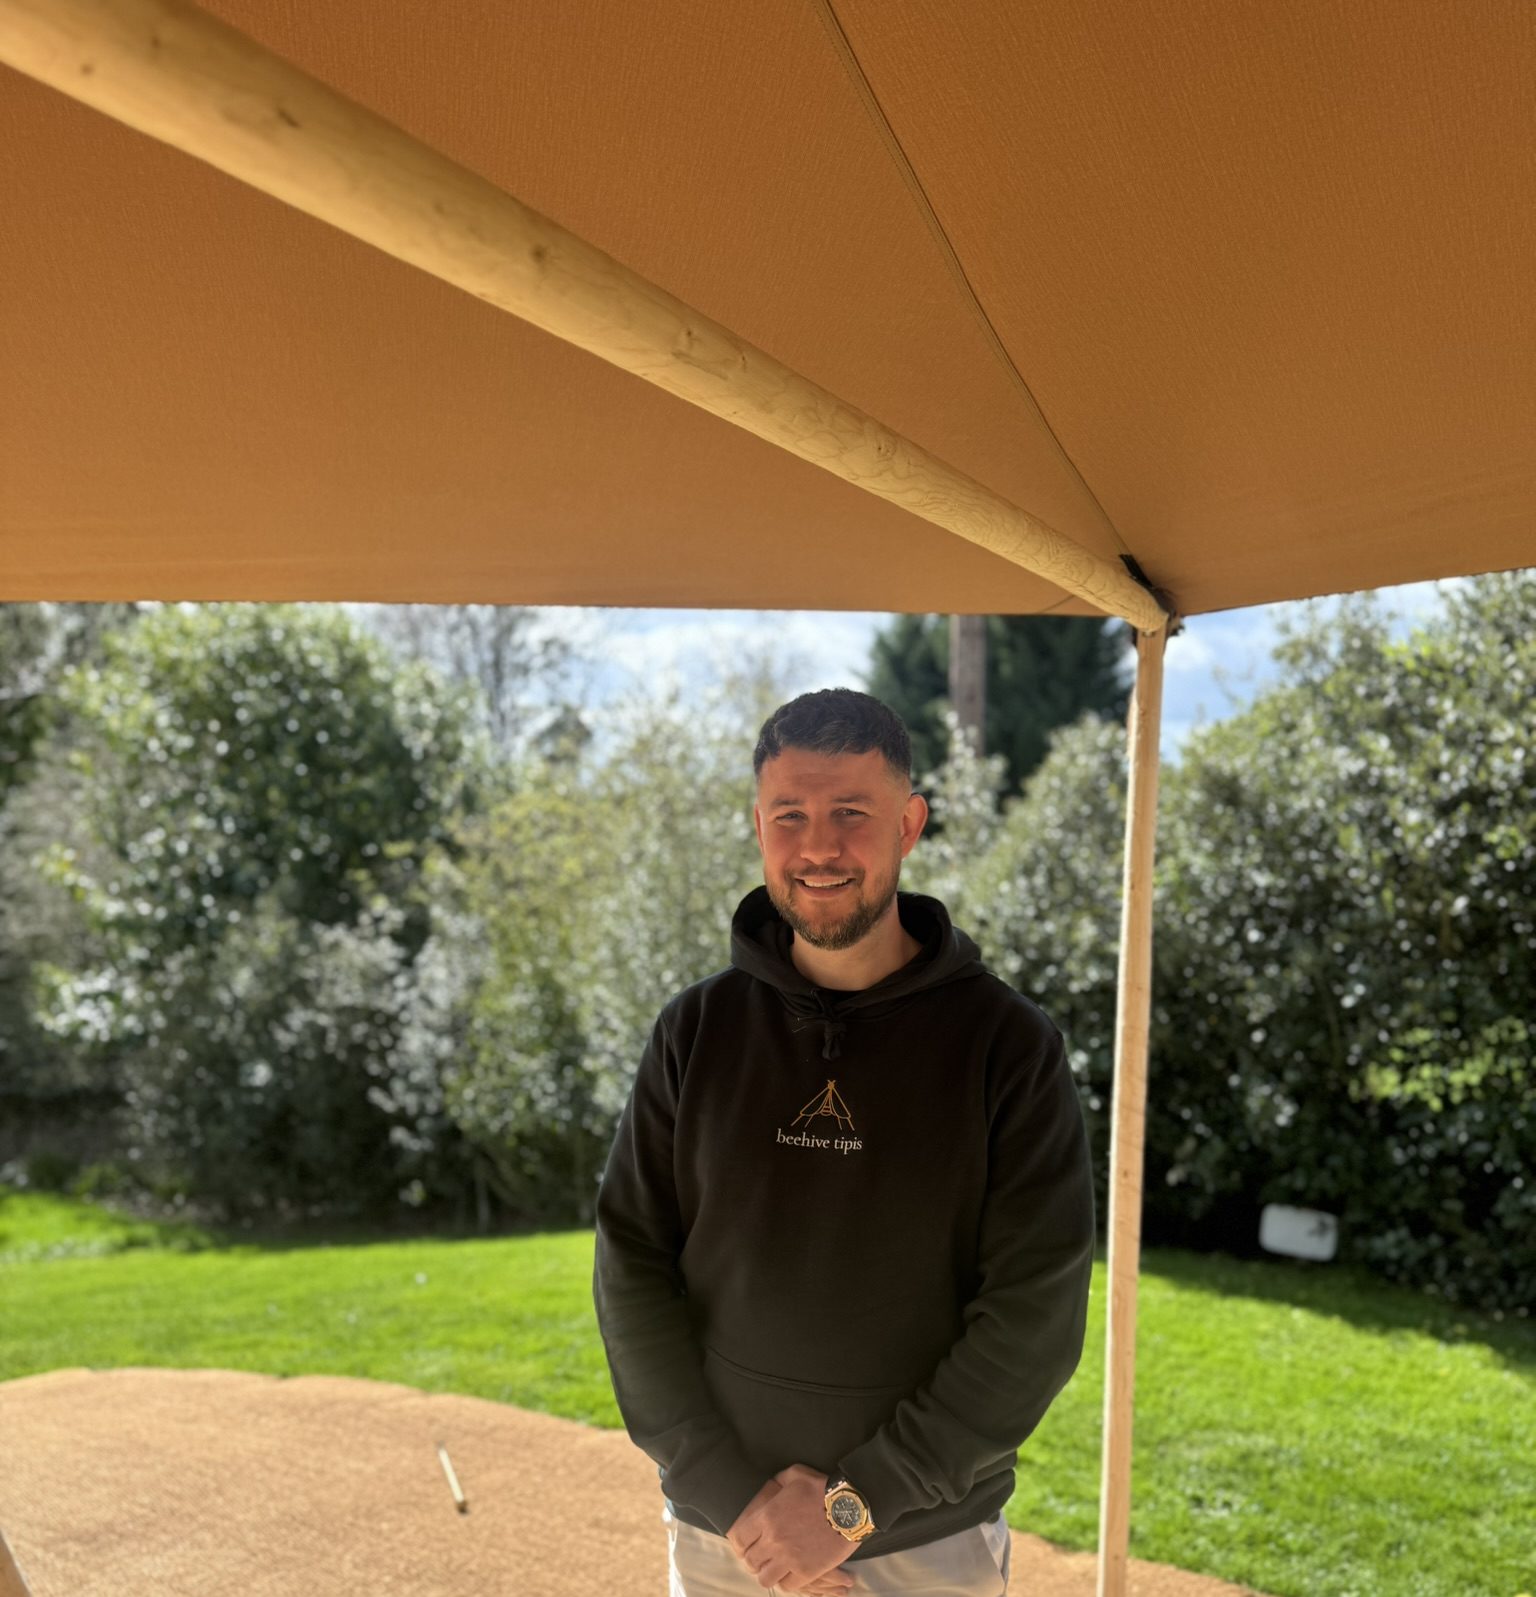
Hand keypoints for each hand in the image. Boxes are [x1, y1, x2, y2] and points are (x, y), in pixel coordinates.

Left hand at [729, 1463, 855, 1591]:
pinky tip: (791, 1573)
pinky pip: (787, 1586)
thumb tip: (771, 1487)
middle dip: (754, 1558)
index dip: (741, 1542)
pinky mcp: (807, 1572)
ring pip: (766, 1578)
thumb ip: (777, 1482)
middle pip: (751, 1561)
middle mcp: (774, 1540)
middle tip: (763, 1555)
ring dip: (769, 1572)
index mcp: (767, 1516)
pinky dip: (787, 1581)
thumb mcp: (795, 1474)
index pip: (739, 1539)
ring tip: (776, 1566)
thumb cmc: (823, 1488)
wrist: (851, 1506)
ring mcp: (790, 1559)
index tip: (748, 1543)